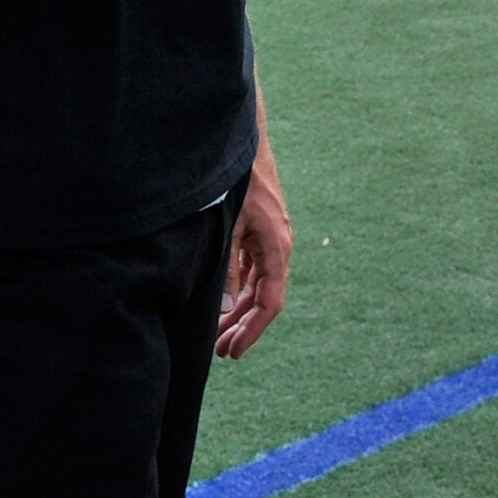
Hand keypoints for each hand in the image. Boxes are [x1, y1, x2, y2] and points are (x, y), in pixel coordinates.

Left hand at [217, 150, 291, 359]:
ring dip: (239, 310)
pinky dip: (239, 288)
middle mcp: (278, 248)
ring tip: (220, 333)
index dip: (252, 330)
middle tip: (221, 352)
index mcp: (277, 248)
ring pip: (257, 285)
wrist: (245, 145)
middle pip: (263, 298)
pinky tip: (224, 302)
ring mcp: (269, 240)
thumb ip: (227, 268)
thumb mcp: (230, 227)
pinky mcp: (259, 233)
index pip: (270, 302)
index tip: (234, 351)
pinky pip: (252, 269)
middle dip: (242, 326)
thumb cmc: (240, 182)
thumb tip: (223, 308)